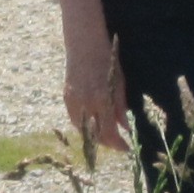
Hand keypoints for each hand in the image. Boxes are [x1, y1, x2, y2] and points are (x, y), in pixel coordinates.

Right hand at [62, 19, 127, 154]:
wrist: (84, 44)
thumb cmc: (106, 60)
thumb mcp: (119, 83)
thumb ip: (120, 107)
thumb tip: (125, 127)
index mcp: (101, 100)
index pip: (109, 132)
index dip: (118, 144)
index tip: (127, 148)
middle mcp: (85, 104)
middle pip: (94, 134)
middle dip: (107, 143)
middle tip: (118, 144)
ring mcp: (73, 102)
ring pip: (82, 129)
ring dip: (94, 136)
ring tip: (106, 136)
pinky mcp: (66, 97)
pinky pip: (74, 119)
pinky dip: (84, 125)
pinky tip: (92, 124)